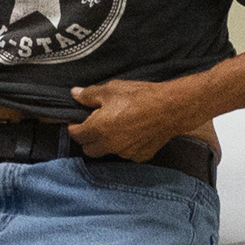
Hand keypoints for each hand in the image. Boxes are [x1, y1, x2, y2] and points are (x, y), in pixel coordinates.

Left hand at [66, 77, 202, 158]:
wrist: (170, 108)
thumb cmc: (139, 96)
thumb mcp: (111, 89)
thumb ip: (89, 94)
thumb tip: (75, 94)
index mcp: (98, 129)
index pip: (76, 135)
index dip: (74, 127)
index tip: (77, 120)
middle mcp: (110, 145)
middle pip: (90, 149)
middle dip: (88, 139)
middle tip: (94, 125)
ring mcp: (125, 153)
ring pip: (109, 152)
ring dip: (108, 143)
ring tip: (117, 126)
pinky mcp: (140, 155)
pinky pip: (127, 153)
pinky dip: (126, 145)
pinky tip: (133, 132)